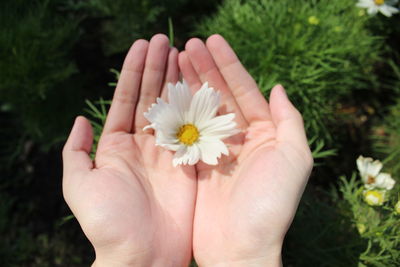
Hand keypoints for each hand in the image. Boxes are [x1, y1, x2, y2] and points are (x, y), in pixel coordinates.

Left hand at [62, 34, 195, 266]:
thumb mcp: (79, 185)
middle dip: (157, 69)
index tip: (143, 45)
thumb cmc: (108, 223)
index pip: (127, 99)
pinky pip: (195, 131)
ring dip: (178, 81)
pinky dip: (198, 108)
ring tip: (182, 54)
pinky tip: (202, 85)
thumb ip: (75, 152)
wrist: (142, 255)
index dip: (134, 72)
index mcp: (117, 146)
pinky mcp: (190, 164)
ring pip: (175, 109)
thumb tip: (80, 120)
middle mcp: (144, 145)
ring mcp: (169, 153)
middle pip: (152, 98)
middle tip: (166, 41)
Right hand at [179, 35, 312, 266]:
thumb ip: (289, 121)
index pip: (244, 90)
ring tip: (174, 60)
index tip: (211, 41)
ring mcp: (214, 151)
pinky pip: (183, 133)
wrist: (240, 248)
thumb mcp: (294, 159)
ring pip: (198, 110)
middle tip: (186, 45)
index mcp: (263, 134)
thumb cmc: (270, 205)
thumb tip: (279, 87)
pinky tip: (164, 93)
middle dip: (204, 69)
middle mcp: (238, 139)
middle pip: (219, 96)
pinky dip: (174, 113)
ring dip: (187, 85)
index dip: (228, 64)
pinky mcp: (194, 166)